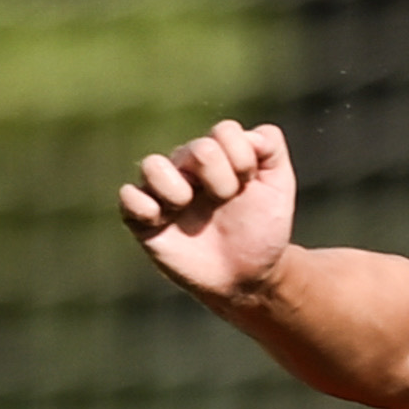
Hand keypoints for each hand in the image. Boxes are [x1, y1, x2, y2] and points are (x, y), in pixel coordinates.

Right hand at [117, 119, 297, 307]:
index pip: (224, 132)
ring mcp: (164, 191)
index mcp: (217, 153)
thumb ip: (272, 148)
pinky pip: (128, 197)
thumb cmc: (261, 228)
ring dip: (177, 188)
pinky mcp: (144, 220)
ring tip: (187, 208)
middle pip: (197, 150)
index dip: (242, 160)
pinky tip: (163, 221)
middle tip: (224, 202)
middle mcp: (186, 167)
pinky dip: (144, 207)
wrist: (247, 276)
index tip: (249, 185)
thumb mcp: (279, 187)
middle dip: (221, 180)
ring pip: (151, 165)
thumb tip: (250, 133)